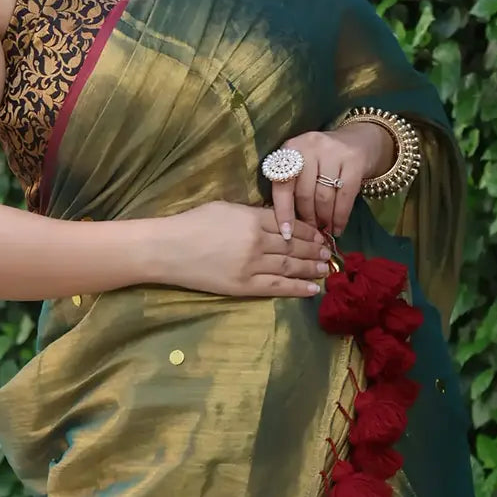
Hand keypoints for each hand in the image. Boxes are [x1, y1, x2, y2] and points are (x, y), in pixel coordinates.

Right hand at [157, 202, 331, 297]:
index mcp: (253, 219)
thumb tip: (273, 219)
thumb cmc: (192, 223)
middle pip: (294, 246)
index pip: (290, 225)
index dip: (309, 230)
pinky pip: (277, 287)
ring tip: (325, 268)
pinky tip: (313, 288)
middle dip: (314, 249)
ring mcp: (252, 266)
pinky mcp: (244, 286)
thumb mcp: (225, 208)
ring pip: (290, 266)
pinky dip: (297, 288)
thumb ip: (251, 214)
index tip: (321, 234)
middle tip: (329, 252)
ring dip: (311, 267)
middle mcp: (258, 242)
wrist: (168, 249)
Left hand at [268, 123, 393, 238]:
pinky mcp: (354, 159)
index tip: (286, 234)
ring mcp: (333, 151)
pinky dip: (341, 216)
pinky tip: (339, 227)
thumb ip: (293, 187)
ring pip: (325, 196)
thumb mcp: (303, 165)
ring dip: (324, 219)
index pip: (282, 185)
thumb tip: (288, 226)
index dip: (283, 212)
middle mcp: (310, 146)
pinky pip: (345, 195)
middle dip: (308, 218)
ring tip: (325, 230)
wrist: (358, 139)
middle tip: (311, 232)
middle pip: (305, 193)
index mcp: (290, 148)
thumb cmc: (323, 159)